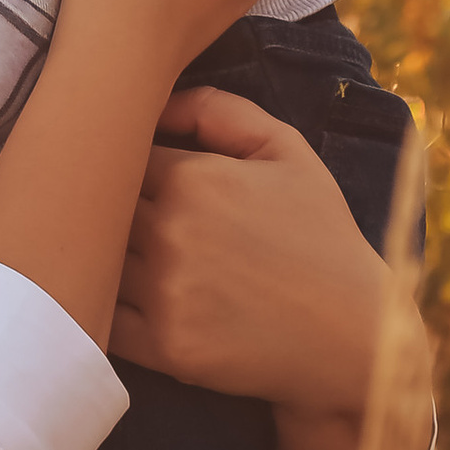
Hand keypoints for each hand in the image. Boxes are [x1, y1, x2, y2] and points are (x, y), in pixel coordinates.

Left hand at [113, 87, 420, 431]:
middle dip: (102, 209)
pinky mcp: (164, 348)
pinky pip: (103, 320)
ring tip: (125, 259)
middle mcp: (169, 233)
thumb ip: (219, 110)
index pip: (115, 157)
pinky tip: (122, 302)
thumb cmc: (319, 235)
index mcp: (190, 178)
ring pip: (95, 260)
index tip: (134, 182)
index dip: (119, 167)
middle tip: (123, 221)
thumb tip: (156, 101)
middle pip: (96, 207)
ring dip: (99, 257)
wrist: (354, 331)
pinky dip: (102, 309)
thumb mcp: (287, 150)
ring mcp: (164, 293)